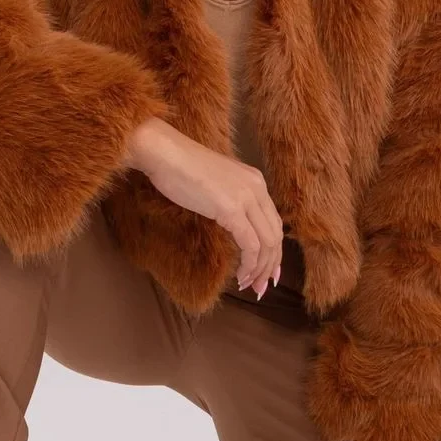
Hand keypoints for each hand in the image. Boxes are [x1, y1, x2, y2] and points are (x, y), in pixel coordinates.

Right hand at [122, 116, 283, 297]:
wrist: (165, 153)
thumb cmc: (181, 168)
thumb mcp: (216, 183)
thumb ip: (230, 200)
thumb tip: (233, 223)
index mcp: (255, 181)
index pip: (274, 222)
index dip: (274, 250)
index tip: (268, 271)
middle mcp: (257, 188)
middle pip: (275, 235)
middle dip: (271, 265)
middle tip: (262, 286)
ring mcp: (246, 198)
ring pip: (267, 244)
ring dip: (260, 270)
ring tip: (251, 287)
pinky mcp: (231, 209)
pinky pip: (250, 245)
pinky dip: (249, 265)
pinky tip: (240, 277)